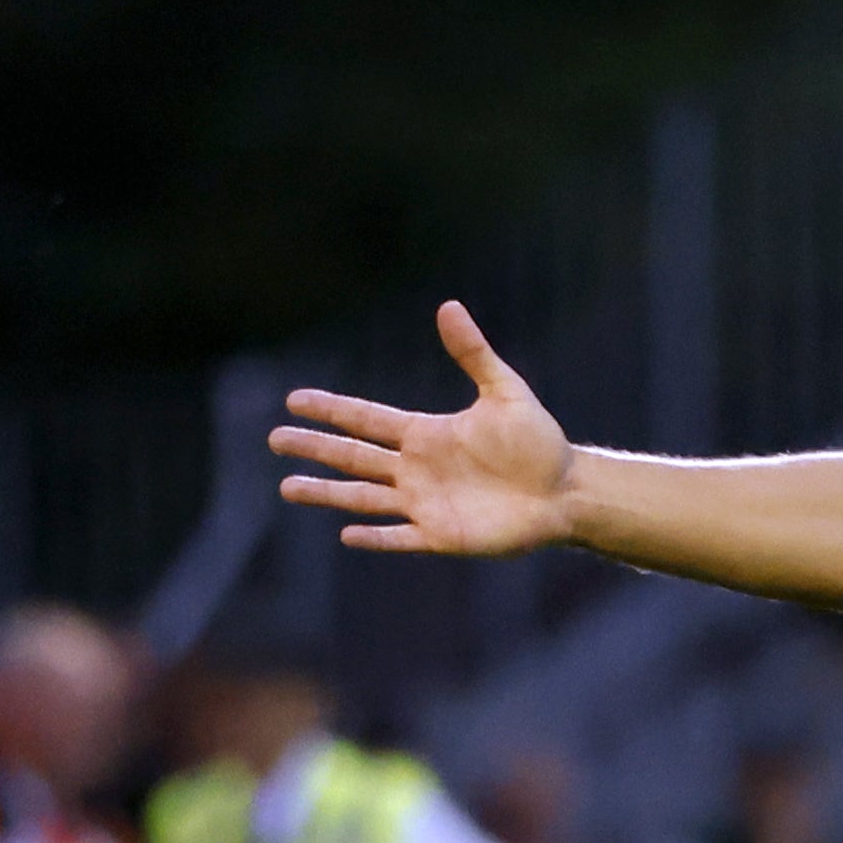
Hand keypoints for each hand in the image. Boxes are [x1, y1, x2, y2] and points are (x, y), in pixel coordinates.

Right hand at [272, 304, 579, 557]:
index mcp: (425, 434)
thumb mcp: (506, 392)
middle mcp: (416, 469)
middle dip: (314, 447)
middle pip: (353, 456)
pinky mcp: (443, 535)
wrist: (567, 492)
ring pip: (364, 498)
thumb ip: (474, 353)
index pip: (366, 419)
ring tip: (288, 488)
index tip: (294, 401)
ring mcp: (426, 503)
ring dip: (327, 493)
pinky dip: (376, 536)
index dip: (331, 410)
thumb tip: (448, 306)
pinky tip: (347, 534)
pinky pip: (401, 537)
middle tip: (274, 439)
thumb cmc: (539, 444)